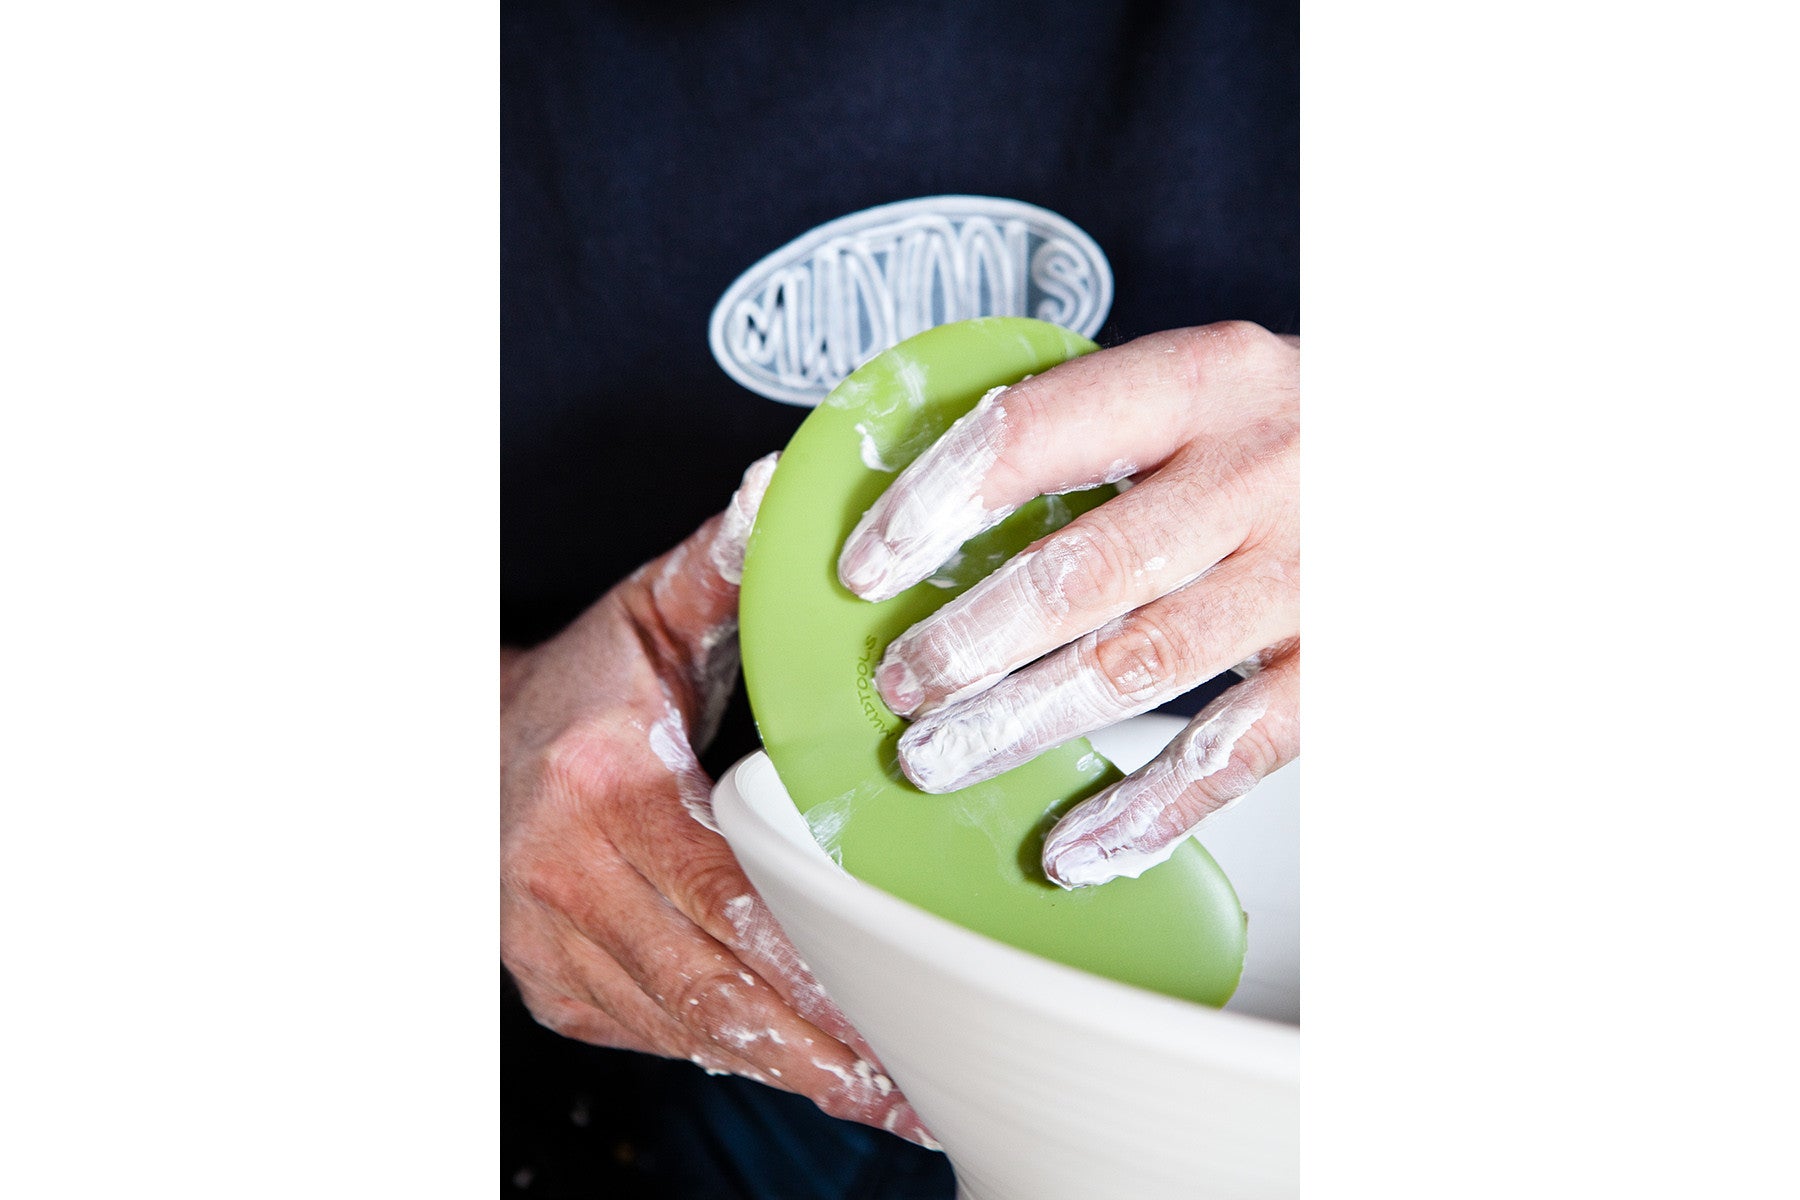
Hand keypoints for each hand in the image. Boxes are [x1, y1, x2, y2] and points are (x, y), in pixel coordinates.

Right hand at [503, 454, 933, 1145]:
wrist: (461, 743)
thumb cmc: (573, 685)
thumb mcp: (645, 614)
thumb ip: (718, 565)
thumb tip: (772, 491)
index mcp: (606, 787)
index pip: (732, 896)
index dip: (823, 963)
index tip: (907, 997)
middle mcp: (568, 877)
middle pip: (719, 990)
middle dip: (829, 1048)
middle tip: (929, 1081)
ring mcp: (551, 944)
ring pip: (692, 1031)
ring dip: (795, 1070)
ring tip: (895, 1097)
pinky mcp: (555, 987)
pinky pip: (661, 1036)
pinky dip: (738, 1055)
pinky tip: (815, 1071)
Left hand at [838, 322, 1298, 888]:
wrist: (1455, 460)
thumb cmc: (1302, 429)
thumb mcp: (1208, 386)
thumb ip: (1094, 427)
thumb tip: (928, 509)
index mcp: (1202, 377)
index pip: (1036, 432)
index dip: (936, 502)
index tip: (867, 564)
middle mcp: (1258, 469)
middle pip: (1082, 569)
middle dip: (972, 639)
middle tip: (900, 684)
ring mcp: (1309, 572)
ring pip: (1140, 666)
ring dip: (1025, 723)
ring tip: (942, 762)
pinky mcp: (1347, 661)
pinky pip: (1237, 751)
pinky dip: (1150, 808)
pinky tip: (1079, 846)